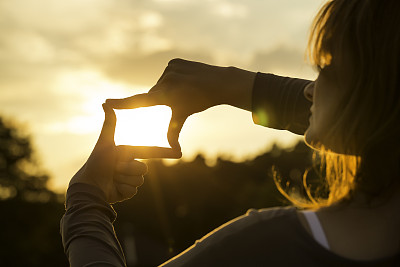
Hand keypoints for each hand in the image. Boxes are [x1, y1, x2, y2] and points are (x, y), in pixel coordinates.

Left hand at [69, 103, 180, 202]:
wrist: (88, 186)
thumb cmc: (96, 162)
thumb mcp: (105, 142)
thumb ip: (110, 124)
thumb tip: (105, 103)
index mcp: (128, 154)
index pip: (150, 152)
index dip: (164, 153)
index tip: (179, 153)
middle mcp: (129, 166)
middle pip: (143, 169)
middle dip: (129, 169)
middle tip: (115, 168)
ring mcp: (128, 179)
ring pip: (139, 181)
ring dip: (124, 180)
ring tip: (112, 178)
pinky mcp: (126, 192)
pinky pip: (133, 191)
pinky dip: (123, 190)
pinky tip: (113, 188)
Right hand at [106, 58, 255, 149]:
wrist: (218, 83)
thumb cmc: (199, 102)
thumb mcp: (183, 116)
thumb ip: (173, 133)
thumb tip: (174, 152)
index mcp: (165, 97)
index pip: (139, 102)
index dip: (122, 103)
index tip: (106, 102)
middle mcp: (165, 82)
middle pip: (153, 94)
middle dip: (159, 99)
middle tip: (176, 99)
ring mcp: (170, 70)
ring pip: (160, 84)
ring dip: (166, 89)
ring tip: (182, 90)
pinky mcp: (174, 62)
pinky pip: (166, 73)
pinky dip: (171, 78)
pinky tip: (184, 80)